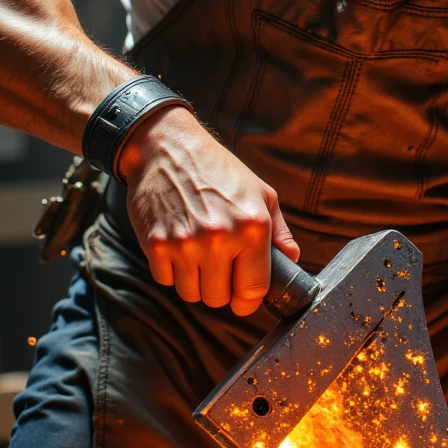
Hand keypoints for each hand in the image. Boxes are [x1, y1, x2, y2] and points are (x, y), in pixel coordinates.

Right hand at [117, 106, 298, 315]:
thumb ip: (279, 232)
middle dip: (221, 289)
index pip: (253, 291)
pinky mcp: (156, 244)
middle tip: (218, 268)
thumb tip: (291, 260)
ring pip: (192, 294)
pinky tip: (178, 246)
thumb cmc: (218, 170)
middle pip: (219, 299)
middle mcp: (219, 238)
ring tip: (198, 255)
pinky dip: (172, 271)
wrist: (168, 147)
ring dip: (196, 282)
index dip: (248, 300)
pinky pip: (166, 280)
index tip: (243, 297)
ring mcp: (185, 243)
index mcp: (252, 227)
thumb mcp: (261, 193)